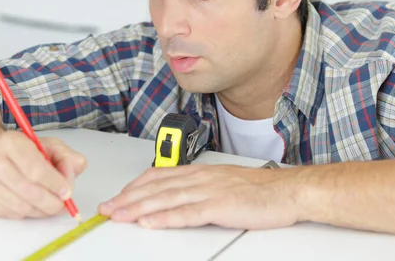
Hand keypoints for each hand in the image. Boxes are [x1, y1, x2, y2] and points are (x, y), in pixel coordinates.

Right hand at [0, 130, 86, 219]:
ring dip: (40, 211)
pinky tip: (30, 205)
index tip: (67, 192)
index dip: (55, 184)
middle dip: (51, 202)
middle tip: (61, 205)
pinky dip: (25, 213)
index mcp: (10, 142)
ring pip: (19, 206)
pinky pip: (8, 214)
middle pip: (28, 191)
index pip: (36, 169)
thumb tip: (75, 171)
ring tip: (49, 206)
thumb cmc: (16, 149)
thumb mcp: (44, 143)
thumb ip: (65, 156)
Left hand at [97, 164, 302, 229]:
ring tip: (118, 215)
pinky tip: (150, 223)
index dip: (135, 187)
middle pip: (157, 188)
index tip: (118, 196)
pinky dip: (166, 218)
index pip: (159, 176)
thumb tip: (179, 197)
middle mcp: (201, 178)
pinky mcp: (221, 207)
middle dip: (128, 199)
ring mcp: (210, 192)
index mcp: (201, 172)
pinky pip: (188, 213)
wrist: (287, 190)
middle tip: (107, 208)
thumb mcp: (224, 181)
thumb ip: (200, 187)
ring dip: (139, 208)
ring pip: (166, 199)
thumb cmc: (259, 189)